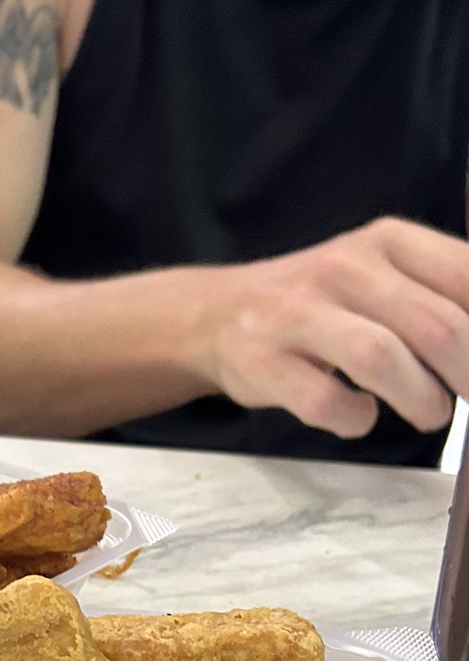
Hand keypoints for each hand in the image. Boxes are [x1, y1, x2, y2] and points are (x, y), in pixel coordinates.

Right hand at [193, 217, 468, 437]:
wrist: (218, 315)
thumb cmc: (316, 304)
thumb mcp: (381, 274)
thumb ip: (438, 295)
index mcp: (385, 241)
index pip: (465, 277)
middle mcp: (343, 269)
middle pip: (434, 326)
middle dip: (466, 376)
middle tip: (467, 398)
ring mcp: (297, 315)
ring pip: (381, 359)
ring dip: (421, 399)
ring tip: (429, 414)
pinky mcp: (264, 363)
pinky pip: (325, 401)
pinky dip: (355, 419)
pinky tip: (359, 415)